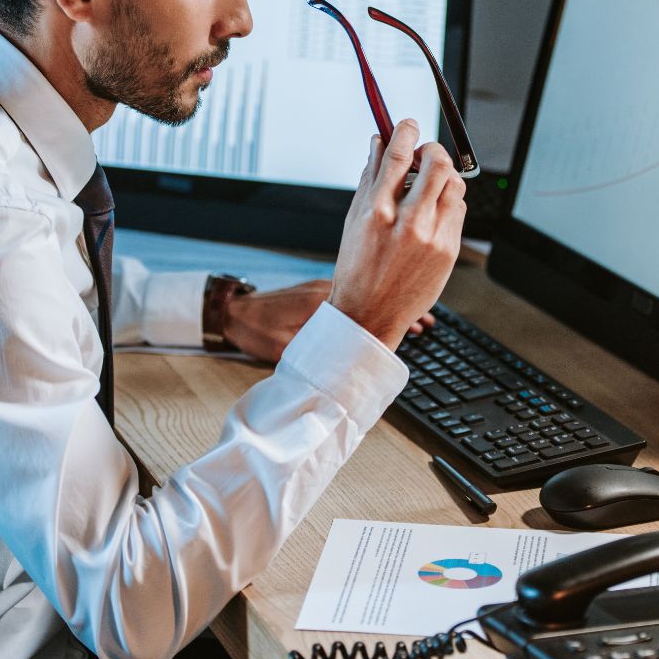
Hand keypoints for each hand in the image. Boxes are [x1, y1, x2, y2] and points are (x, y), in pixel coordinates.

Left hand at [223, 280, 436, 362]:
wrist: (232, 310)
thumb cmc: (256, 329)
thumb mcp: (286, 346)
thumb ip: (316, 352)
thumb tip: (342, 369)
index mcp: (324, 302)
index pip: (370, 307)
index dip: (396, 315)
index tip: (419, 323)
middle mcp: (327, 290)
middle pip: (374, 297)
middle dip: (399, 307)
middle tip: (425, 321)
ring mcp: (322, 289)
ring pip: (365, 294)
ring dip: (384, 304)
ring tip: (408, 314)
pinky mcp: (315, 292)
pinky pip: (352, 293)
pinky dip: (368, 300)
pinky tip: (377, 310)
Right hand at [330, 120, 466, 350]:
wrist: (369, 315)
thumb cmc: (356, 269)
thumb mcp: (353, 220)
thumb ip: (368, 178)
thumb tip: (378, 143)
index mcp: (377, 211)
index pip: (399, 156)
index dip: (406, 131)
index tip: (408, 124)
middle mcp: (407, 222)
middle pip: (437, 163)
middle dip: (433, 150)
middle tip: (425, 154)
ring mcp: (432, 237)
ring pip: (455, 184)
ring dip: (445, 174)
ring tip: (430, 183)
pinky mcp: (449, 250)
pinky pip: (459, 211)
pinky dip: (449, 201)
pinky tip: (434, 209)